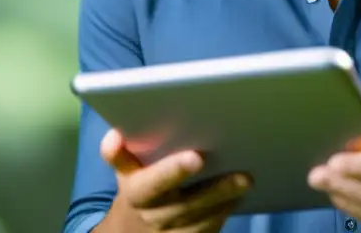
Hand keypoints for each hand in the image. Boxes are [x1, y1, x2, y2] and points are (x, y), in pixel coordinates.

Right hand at [100, 129, 251, 231]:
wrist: (133, 231)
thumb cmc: (137, 186)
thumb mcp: (125, 170)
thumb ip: (118, 153)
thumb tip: (114, 137)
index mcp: (137, 194)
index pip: (153, 183)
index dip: (173, 171)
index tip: (197, 157)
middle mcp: (155, 217)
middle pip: (187, 206)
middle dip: (216, 192)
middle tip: (244, 177)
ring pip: (204, 223)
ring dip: (226, 204)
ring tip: (246, 182)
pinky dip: (224, 215)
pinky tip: (238, 198)